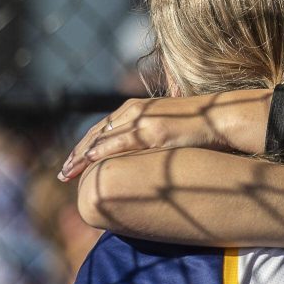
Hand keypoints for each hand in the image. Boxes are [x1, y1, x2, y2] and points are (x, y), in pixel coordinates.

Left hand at [59, 91, 269, 180]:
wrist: (222, 118)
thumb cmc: (200, 127)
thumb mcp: (169, 131)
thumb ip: (152, 138)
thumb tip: (145, 157)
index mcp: (137, 109)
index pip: (103, 129)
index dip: (85, 147)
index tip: (73, 163)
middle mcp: (134, 111)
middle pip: (95, 133)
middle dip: (76, 154)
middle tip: (62, 174)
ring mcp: (142, 120)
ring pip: (101, 138)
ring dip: (80, 156)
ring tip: (67, 174)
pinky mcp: (152, 130)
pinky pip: (120, 142)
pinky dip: (101, 151)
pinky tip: (88, 161)